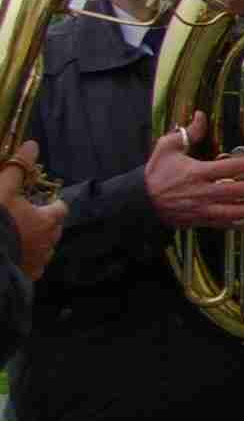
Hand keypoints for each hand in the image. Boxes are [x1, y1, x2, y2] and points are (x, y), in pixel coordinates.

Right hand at [2, 143, 65, 282]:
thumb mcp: (3, 190)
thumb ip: (17, 168)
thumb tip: (32, 144)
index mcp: (46, 221)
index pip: (61, 209)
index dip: (55, 203)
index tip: (47, 200)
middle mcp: (48, 243)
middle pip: (55, 230)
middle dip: (47, 223)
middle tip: (31, 217)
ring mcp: (37, 262)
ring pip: (45, 249)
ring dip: (38, 242)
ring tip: (22, 237)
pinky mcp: (26, 276)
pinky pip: (32, 266)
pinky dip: (27, 259)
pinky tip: (15, 255)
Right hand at [144, 111, 243, 230]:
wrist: (139, 201)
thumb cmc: (155, 173)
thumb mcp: (168, 148)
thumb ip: (188, 133)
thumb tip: (201, 116)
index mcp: (196, 173)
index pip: (228, 168)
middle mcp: (202, 192)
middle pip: (236, 191)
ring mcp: (202, 209)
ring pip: (233, 211)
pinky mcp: (200, 221)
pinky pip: (224, 225)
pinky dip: (241, 227)